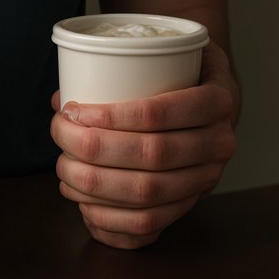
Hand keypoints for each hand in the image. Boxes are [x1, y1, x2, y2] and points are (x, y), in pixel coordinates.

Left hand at [50, 43, 237, 249]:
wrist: (217, 102)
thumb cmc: (183, 71)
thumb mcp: (166, 52)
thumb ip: (119, 68)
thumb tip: (60, 98)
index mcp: (217, 101)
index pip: (158, 114)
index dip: (110, 116)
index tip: (72, 110)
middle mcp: (219, 144)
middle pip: (151, 156)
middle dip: (94, 149)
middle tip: (60, 135)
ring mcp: (208, 178)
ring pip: (149, 194)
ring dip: (96, 186)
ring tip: (64, 170)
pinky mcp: (192, 203)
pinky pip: (152, 225)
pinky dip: (112, 223)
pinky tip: (84, 209)